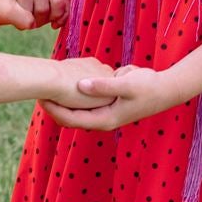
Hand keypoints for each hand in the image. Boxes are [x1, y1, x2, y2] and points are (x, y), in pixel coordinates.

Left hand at [41, 64, 168, 130]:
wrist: (166, 89)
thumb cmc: (148, 86)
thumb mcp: (125, 83)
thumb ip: (103, 85)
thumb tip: (80, 85)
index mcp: (104, 119)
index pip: (71, 119)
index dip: (54, 109)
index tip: (39, 97)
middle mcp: (102, 119)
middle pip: (70, 117)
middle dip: (53, 106)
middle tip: (35, 91)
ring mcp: (105, 112)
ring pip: (77, 110)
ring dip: (62, 100)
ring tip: (43, 87)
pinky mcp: (107, 104)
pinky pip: (85, 102)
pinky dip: (73, 95)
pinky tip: (63, 82)